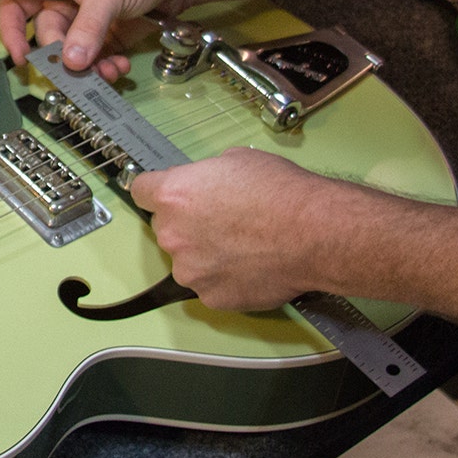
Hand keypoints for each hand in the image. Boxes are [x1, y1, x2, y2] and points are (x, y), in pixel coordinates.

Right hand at [0, 0, 190, 78]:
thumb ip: (87, 28)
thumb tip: (70, 62)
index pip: (14, 3)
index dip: (11, 31)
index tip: (21, 58)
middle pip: (46, 35)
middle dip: (63, 57)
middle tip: (79, 73)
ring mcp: (85, 16)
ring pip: (72, 52)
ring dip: (88, 67)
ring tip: (109, 72)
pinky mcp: (106, 31)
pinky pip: (95, 56)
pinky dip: (105, 66)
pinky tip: (120, 66)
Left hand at [127, 148, 339, 310]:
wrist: (315, 233)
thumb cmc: (281, 192)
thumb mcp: (235, 161)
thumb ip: (206, 177)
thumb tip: (205, 186)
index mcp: (173, 195)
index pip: (141, 190)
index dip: (157, 191)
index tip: (165, 194)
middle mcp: (173, 234)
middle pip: (167, 227)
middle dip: (188, 224)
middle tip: (223, 220)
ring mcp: (191, 271)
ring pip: (189, 260)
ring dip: (206, 254)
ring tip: (244, 246)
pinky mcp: (212, 297)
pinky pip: (210, 285)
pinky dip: (225, 278)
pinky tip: (252, 266)